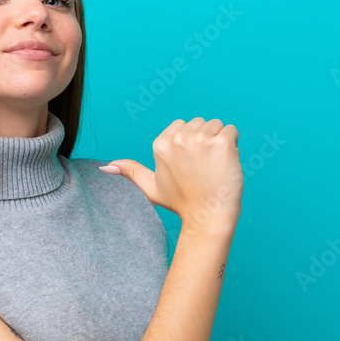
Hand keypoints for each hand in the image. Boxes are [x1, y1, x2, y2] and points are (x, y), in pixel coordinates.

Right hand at [100, 117, 241, 228]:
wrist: (208, 216)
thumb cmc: (182, 203)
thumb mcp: (151, 187)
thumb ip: (130, 172)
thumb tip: (105, 167)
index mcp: (160, 144)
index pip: (183, 125)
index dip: (191, 144)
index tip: (190, 166)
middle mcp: (177, 139)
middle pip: (200, 123)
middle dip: (206, 141)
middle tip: (203, 168)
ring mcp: (200, 140)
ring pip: (217, 125)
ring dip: (220, 142)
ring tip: (215, 167)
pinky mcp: (221, 143)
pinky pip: (232, 131)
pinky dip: (234, 145)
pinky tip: (226, 164)